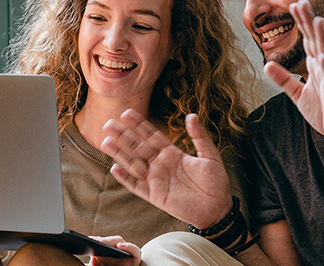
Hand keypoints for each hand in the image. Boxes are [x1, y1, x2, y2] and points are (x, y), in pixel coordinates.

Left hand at [88, 236, 139, 265]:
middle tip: (94, 241)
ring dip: (112, 241)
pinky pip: (134, 250)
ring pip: (121, 242)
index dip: (96, 240)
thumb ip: (88, 265)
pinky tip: (120, 246)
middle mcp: (117, 251)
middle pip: (111, 242)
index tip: (87, 240)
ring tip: (103, 243)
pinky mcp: (136, 258)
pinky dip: (129, 246)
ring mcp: (126, 253)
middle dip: (102, 240)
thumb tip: (74, 262)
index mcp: (106, 252)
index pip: (102, 243)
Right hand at [101, 109, 232, 228]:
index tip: (127, 113)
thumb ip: (200, 136)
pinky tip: (115, 169)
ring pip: (133, 164)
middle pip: (138, 147)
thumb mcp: (210, 156)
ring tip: (105, 142)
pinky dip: (125, 179)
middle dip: (123, 136)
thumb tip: (192, 115)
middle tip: (108, 124)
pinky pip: (137, 186)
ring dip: (120, 153)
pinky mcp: (155, 196)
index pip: (152, 136)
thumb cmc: (216, 183)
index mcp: (173, 153)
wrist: (218, 209)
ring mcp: (157, 180)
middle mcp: (161, 165)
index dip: (139, 125)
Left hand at [263, 0, 323, 148]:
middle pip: (316, 41)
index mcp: (317, 67)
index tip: (294, 4)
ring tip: (318, 20)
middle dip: (309, 22)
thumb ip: (284, 79)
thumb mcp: (298, 95)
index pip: (308, 40)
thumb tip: (267, 64)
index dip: (301, 23)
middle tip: (303, 1)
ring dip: (322, 38)